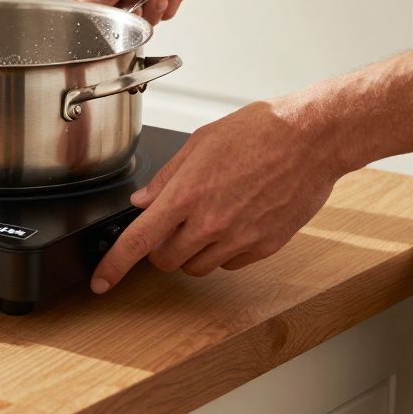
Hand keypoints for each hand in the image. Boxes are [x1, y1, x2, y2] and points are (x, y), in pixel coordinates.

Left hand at [91, 98, 348, 293]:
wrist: (312, 139)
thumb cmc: (259, 131)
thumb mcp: (199, 143)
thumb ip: (166, 178)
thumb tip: (142, 202)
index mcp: (186, 195)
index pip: (138, 241)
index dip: (113, 266)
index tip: (100, 281)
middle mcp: (210, 223)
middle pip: (165, 261)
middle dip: (159, 249)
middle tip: (171, 225)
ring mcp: (239, 238)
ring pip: (197, 267)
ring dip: (191, 252)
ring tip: (207, 219)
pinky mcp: (266, 246)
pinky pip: (230, 264)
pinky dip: (223, 252)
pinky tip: (234, 224)